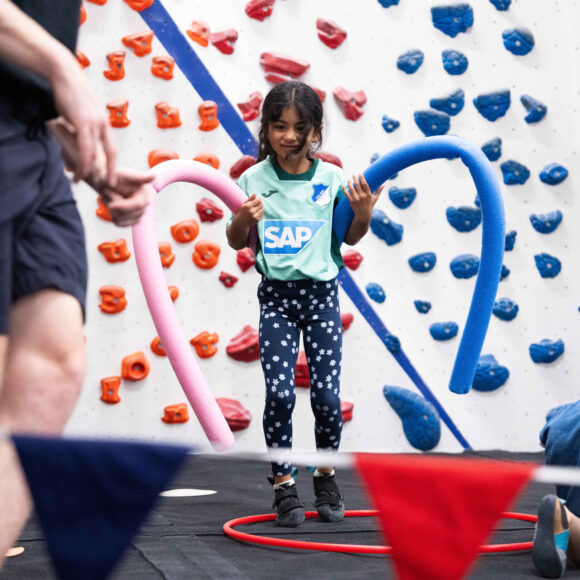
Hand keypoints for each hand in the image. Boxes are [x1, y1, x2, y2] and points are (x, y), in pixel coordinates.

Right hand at [50, 62, 115, 184]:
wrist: (64, 72)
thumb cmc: (70, 90)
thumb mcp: (80, 110)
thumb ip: (82, 124)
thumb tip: (77, 134)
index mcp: (103, 122)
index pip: (111, 147)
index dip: (112, 163)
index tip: (112, 175)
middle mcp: (102, 124)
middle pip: (109, 153)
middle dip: (110, 171)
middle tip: (109, 186)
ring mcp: (94, 124)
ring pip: (95, 153)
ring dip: (89, 170)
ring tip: (82, 180)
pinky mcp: (82, 122)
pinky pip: (85, 148)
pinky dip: (82, 161)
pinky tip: (79, 170)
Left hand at [98, 170, 154, 226]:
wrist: (105, 181)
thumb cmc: (113, 176)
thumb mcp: (124, 175)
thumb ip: (139, 178)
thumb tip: (154, 176)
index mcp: (146, 193)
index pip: (138, 205)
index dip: (124, 206)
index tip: (111, 205)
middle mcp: (145, 204)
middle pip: (128, 214)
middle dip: (115, 205)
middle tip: (107, 192)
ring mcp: (139, 213)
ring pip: (122, 219)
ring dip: (111, 209)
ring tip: (109, 197)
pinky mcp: (132, 219)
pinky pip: (119, 223)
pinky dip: (112, 215)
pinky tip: (111, 205)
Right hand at [234, 193, 262, 227]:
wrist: (240, 223)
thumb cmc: (242, 212)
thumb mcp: (244, 204)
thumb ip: (250, 199)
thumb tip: (255, 193)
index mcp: (248, 206)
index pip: (258, 200)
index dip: (259, 199)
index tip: (258, 199)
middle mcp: (251, 211)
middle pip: (261, 204)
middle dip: (260, 203)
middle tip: (258, 203)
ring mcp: (254, 216)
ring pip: (262, 209)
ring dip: (261, 207)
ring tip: (257, 208)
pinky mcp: (257, 220)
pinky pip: (262, 214)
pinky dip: (260, 212)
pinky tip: (257, 212)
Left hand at [342, 174, 382, 220]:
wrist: (363, 215)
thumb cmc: (370, 205)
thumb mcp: (375, 198)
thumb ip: (379, 191)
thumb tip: (384, 185)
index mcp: (368, 194)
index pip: (365, 184)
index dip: (362, 178)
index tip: (360, 174)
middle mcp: (362, 196)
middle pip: (357, 185)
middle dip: (355, 178)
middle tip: (353, 174)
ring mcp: (356, 199)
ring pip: (351, 188)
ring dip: (349, 182)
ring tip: (348, 179)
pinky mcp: (351, 201)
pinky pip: (346, 194)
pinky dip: (344, 189)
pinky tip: (342, 185)